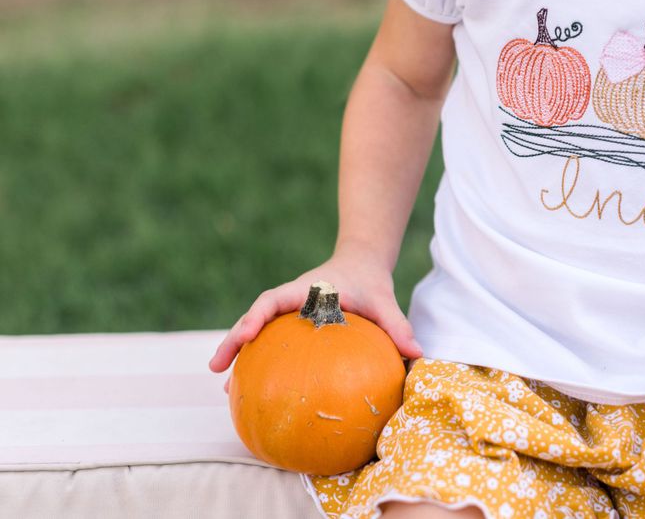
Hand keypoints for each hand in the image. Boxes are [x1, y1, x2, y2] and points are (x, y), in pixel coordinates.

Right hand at [207, 241, 423, 392]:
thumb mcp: (385, 301)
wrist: (361, 263)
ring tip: (226, 387)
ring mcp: (287, 311)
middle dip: (233, 339)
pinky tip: (254, 390)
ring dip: (239, 354)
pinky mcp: (290, 323)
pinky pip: (270, 342)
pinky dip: (259, 361)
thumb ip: (398, 325)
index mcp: (308, 289)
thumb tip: (418, 354)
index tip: (247, 332)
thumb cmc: (370, 281)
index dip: (258, 314)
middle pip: (254, 316)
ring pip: (256, 330)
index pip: (275, 298)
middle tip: (216, 367)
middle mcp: (291, 299)